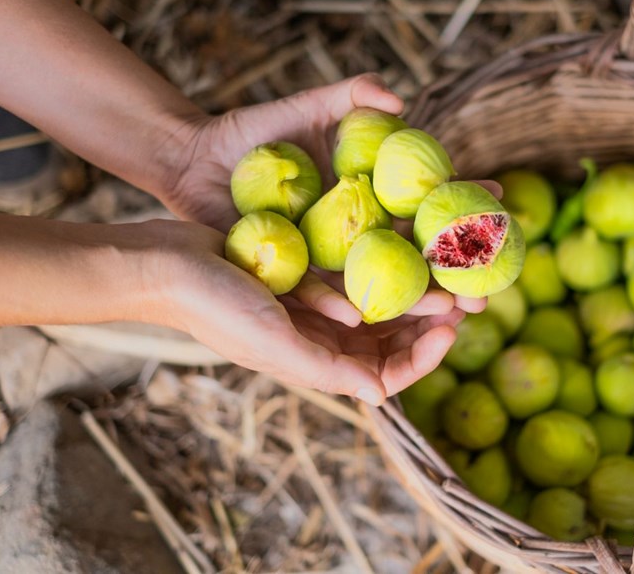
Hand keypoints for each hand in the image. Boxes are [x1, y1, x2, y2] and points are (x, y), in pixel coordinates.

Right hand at [157, 220, 467, 404]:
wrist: (167, 263)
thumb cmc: (215, 306)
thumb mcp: (273, 341)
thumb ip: (326, 371)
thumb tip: (382, 397)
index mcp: (317, 365)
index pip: (387, 374)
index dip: (425, 356)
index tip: (453, 326)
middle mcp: (321, 340)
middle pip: (392, 337)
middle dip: (431, 319)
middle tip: (466, 290)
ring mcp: (315, 306)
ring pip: (382, 300)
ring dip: (415, 286)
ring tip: (446, 263)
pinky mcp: (308, 270)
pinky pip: (358, 269)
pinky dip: (385, 259)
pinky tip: (407, 235)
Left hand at [162, 73, 491, 328]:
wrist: (192, 161)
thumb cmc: (250, 134)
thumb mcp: (303, 107)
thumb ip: (350, 96)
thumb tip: (400, 98)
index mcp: (367, 195)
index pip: (427, 203)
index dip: (466, 204)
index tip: (503, 205)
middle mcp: (354, 231)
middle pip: (414, 255)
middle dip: (454, 273)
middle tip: (487, 288)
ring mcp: (325, 257)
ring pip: (376, 283)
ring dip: (412, 301)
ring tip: (448, 312)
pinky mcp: (289, 275)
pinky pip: (314, 292)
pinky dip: (336, 302)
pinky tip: (360, 316)